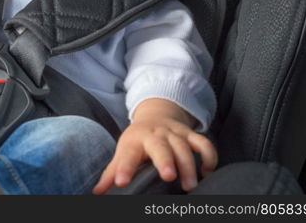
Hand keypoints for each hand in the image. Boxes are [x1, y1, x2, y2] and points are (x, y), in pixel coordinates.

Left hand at [92, 117, 217, 193]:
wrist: (156, 114)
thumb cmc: (138, 140)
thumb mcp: (123, 151)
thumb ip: (112, 172)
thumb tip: (96, 192)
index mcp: (134, 140)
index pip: (127, 154)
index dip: (124, 168)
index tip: (121, 182)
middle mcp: (155, 135)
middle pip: (160, 146)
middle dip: (165, 160)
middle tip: (169, 176)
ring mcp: (174, 133)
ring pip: (184, 146)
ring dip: (189, 164)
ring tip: (191, 185)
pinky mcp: (190, 134)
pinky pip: (203, 143)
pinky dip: (209, 156)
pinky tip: (207, 172)